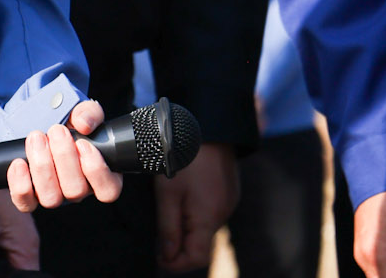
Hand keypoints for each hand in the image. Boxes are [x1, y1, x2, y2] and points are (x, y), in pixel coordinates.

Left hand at [0, 187, 37, 272]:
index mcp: (27, 246)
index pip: (28, 276)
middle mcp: (32, 243)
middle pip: (24, 272)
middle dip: (9, 274)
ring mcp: (29, 238)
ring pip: (20, 263)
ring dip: (7, 265)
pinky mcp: (23, 233)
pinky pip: (18, 252)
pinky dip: (7, 256)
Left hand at [4, 98, 122, 213]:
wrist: (43, 126)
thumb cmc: (70, 123)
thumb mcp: (84, 112)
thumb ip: (90, 113)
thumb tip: (84, 124)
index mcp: (99, 176)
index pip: (108, 190)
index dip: (96, 170)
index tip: (83, 143)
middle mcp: (79, 190)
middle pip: (76, 191)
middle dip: (64, 157)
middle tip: (56, 131)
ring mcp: (56, 196)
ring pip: (51, 198)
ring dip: (42, 166)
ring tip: (37, 138)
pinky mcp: (32, 199)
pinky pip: (26, 203)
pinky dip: (21, 184)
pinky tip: (19, 162)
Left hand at [153, 141, 239, 270]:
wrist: (209, 123)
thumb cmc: (184, 157)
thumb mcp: (168, 193)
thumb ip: (168, 228)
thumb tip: (167, 257)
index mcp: (209, 218)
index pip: (197, 258)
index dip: (176, 263)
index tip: (158, 256)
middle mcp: (223, 214)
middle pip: (200, 244)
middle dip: (179, 245)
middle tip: (157, 234)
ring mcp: (228, 201)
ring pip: (204, 227)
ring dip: (186, 228)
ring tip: (168, 211)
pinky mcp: (227, 190)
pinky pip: (210, 212)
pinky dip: (195, 213)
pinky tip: (182, 197)